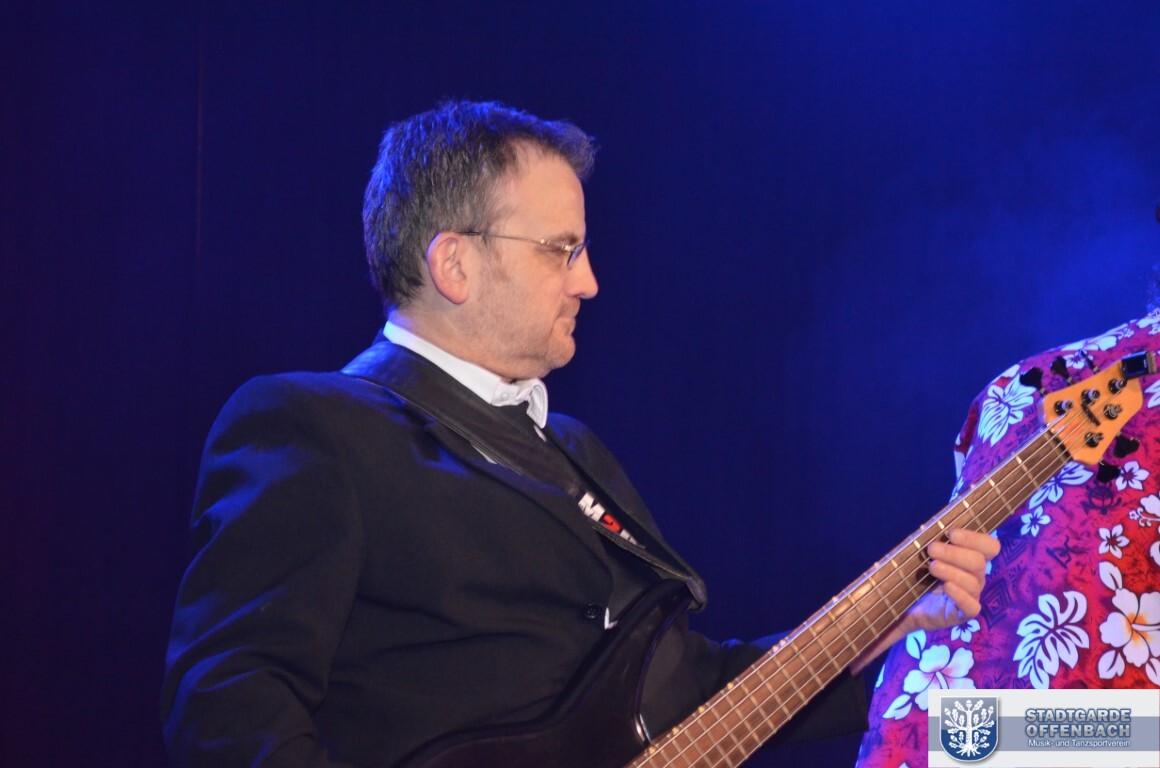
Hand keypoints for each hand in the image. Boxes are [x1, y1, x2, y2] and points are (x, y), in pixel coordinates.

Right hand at [850, 528, 998, 673]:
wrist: (920, 572)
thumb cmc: (908, 599)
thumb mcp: (895, 621)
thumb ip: (878, 643)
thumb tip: (851, 670)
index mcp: (953, 611)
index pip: (970, 608)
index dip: (962, 598)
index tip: (943, 587)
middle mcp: (969, 592)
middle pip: (976, 580)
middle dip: (954, 569)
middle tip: (930, 559)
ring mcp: (976, 571)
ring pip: (980, 562)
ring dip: (958, 552)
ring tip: (934, 544)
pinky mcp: (979, 551)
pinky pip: (989, 546)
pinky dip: (975, 538)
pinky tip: (953, 532)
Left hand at [904, 527, 999, 632]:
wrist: (909, 605)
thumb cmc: (920, 575)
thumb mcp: (926, 557)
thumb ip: (934, 544)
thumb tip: (930, 529)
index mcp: (972, 558)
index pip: (990, 546)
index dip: (974, 539)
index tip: (951, 534)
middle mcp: (976, 576)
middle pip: (978, 562)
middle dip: (954, 553)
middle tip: (932, 549)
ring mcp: (972, 595)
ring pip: (972, 582)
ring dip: (952, 571)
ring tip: (932, 567)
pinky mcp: (964, 613)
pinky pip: (971, 606)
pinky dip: (960, 595)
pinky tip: (946, 587)